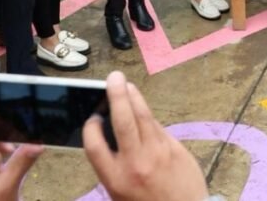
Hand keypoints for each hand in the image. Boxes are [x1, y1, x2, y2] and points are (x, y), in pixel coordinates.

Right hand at [84, 72, 208, 200]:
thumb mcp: (120, 195)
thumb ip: (114, 167)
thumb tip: (110, 136)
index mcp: (115, 179)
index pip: (94, 144)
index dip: (90, 127)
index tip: (92, 117)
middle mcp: (136, 163)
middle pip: (123, 120)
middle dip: (116, 95)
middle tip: (113, 77)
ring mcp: (159, 153)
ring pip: (144, 117)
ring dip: (134, 98)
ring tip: (127, 86)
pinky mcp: (176, 149)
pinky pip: (158, 127)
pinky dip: (149, 117)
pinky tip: (143, 110)